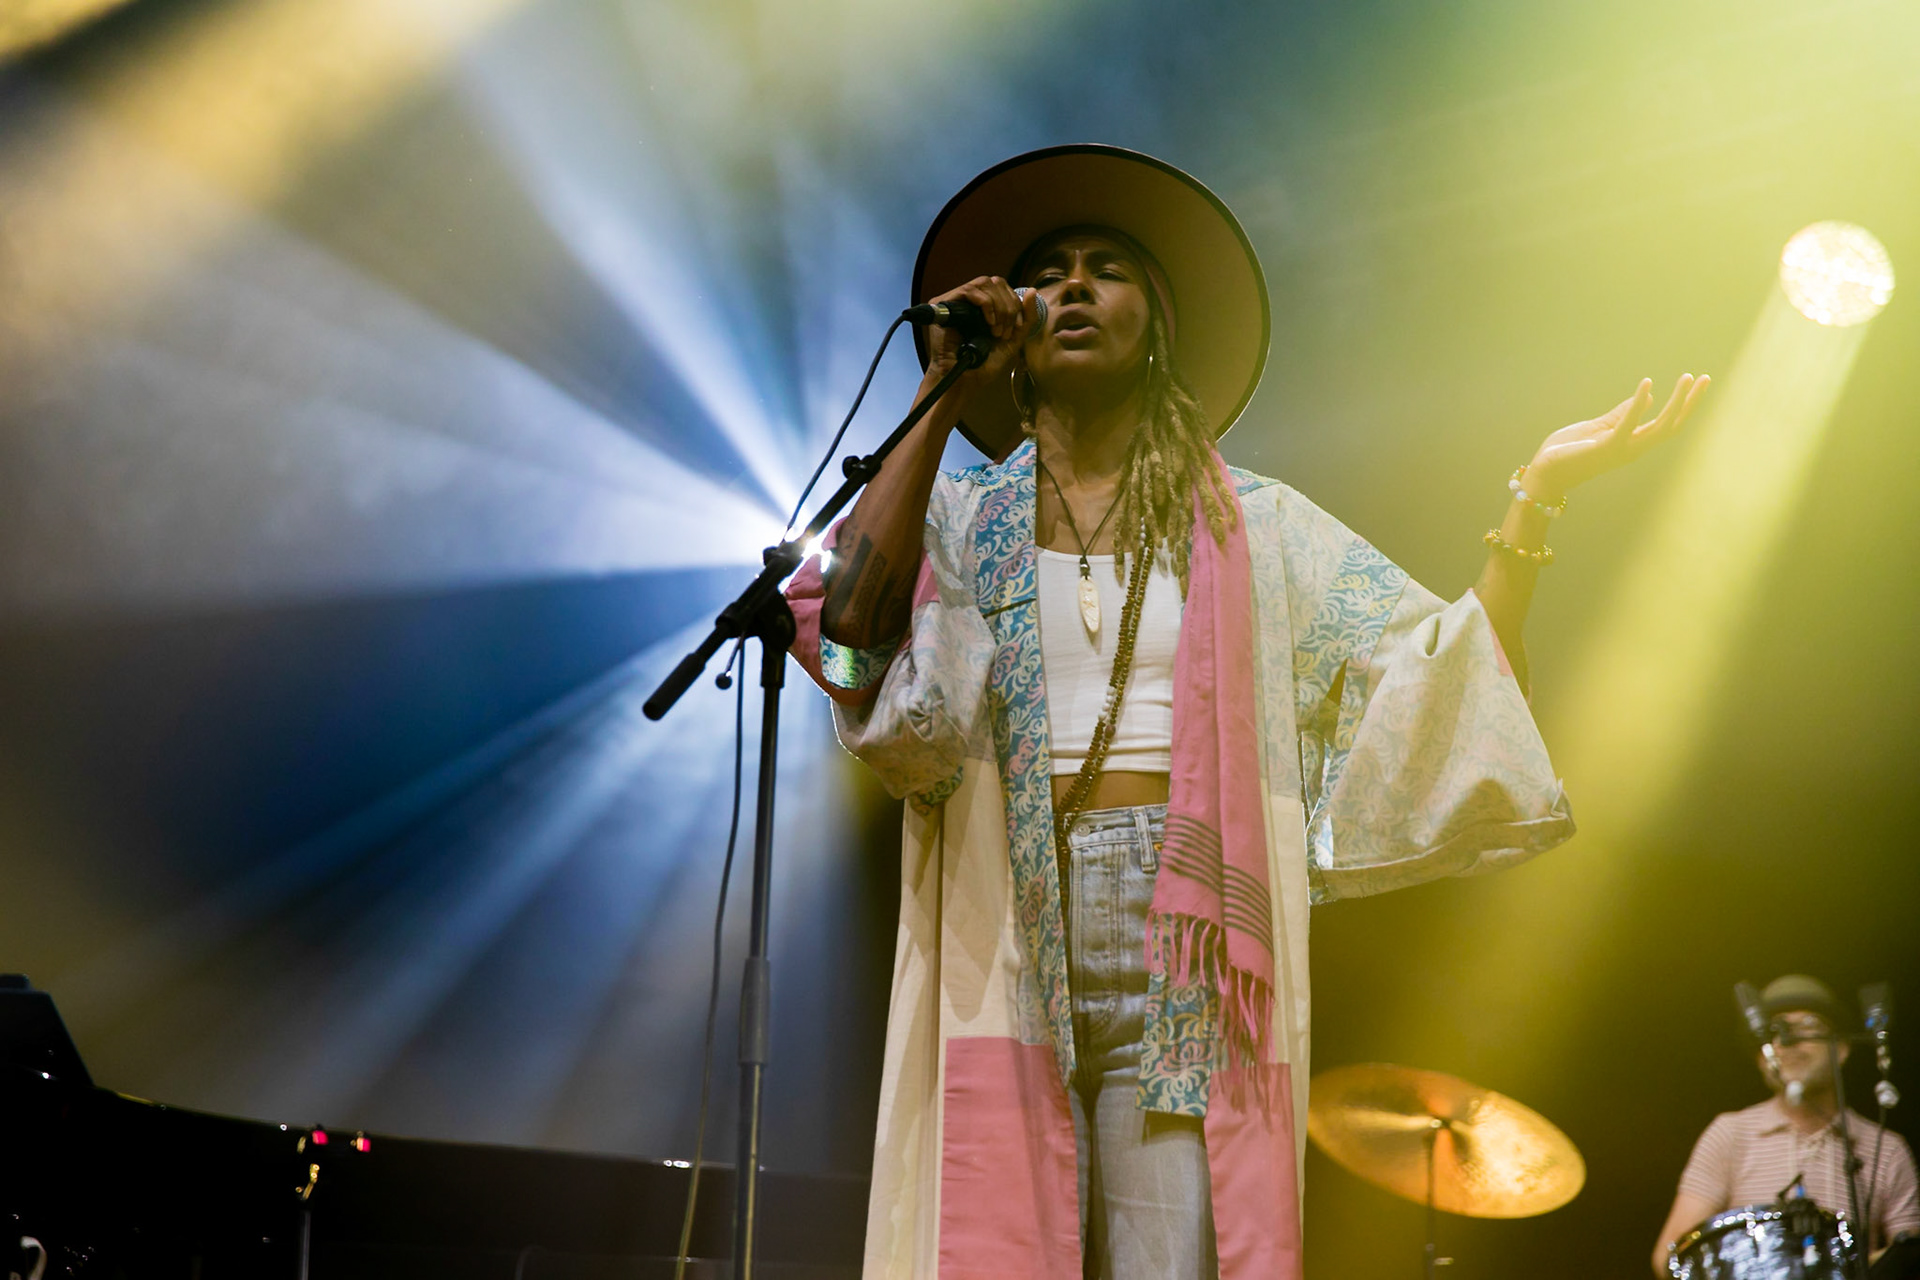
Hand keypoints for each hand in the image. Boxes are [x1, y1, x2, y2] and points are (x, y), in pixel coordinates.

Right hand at [920, 275, 1040, 403]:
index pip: (1002, 287)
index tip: (1016, 327)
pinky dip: (985, 305)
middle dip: (1008, 307)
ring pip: (984, 283)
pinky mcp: (942, 304)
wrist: (966, 380)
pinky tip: (988, 324)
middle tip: (1005, 332)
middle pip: (995, 282)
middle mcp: (967, 300)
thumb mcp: (1014, 338)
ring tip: (996, 331)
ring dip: (998, 308)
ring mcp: (954, 301)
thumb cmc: (984, 363)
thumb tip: (1032, 290)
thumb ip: (1026, 316)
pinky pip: (968, 290)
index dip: (1015, 303)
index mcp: (982, 305)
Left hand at [1523, 374, 1710, 501]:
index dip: (1684, 405)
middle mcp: (1634, 449)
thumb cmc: (1568, 451)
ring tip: (1687, 378)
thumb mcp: (1599, 428)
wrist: (1544, 473)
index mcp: (1633, 443)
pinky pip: (1628, 424)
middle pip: (1672, 425)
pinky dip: (1638, 403)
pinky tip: (1647, 384)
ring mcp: (1622, 449)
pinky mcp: (1606, 446)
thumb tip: (1648, 400)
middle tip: (1705, 378)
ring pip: (1660, 426)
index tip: (1697, 382)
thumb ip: (1621, 415)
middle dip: (1690, 402)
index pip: (1667, 424)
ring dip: (1676, 401)